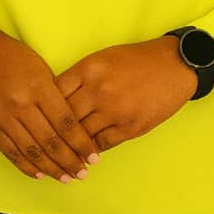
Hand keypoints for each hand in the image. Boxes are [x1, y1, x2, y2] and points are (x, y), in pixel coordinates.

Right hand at [0, 19, 101, 183]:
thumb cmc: (12, 56)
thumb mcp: (40, 67)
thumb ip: (54, 94)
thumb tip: (72, 125)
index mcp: (38, 87)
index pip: (66, 122)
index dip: (81, 143)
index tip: (93, 156)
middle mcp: (21, 105)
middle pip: (51, 141)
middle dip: (70, 161)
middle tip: (83, 173)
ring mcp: (3, 118)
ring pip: (32, 152)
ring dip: (52, 169)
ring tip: (66, 178)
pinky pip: (11, 153)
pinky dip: (27, 166)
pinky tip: (40, 174)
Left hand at [53, 37, 196, 154]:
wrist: (174, 65)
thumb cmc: (137, 59)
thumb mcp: (104, 58)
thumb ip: (81, 76)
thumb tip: (58, 97)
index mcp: (90, 69)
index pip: (55, 92)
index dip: (45, 106)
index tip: (39, 116)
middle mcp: (99, 90)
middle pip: (65, 117)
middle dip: (54, 131)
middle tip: (43, 143)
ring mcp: (114, 110)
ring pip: (81, 135)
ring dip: (71, 146)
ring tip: (61, 156)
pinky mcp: (130, 127)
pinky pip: (101, 144)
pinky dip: (91, 151)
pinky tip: (85, 154)